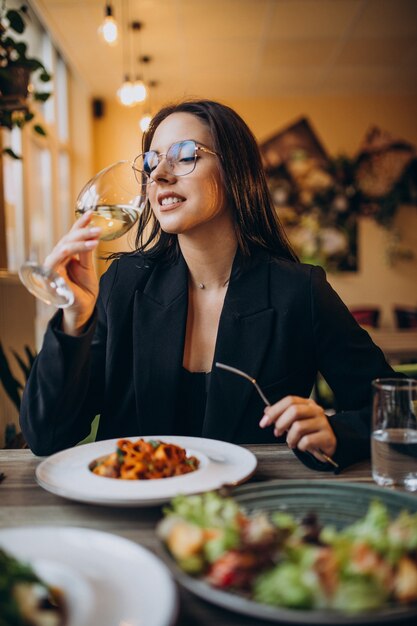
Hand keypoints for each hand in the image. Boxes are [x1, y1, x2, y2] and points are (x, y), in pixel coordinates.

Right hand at [43, 211, 100, 333]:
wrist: (84, 307)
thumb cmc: (84, 288)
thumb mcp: (88, 266)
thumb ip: (86, 251)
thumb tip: (91, 233)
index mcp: (64, 255)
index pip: (71, 236)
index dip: (80, 224)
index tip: (91, 213)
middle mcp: (56, 258)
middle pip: (67, 238)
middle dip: (83, 230)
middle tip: (98, 227)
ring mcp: (52, 265)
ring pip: (64, 245)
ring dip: (81, 238)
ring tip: (96, 235)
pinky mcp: (51, 274)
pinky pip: (60, 257)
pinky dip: (75, 249)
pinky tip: (89, 245)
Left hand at [259, 395, 336, 461]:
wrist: (330, 443)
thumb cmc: (310, 432)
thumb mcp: (295, 422)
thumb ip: (282, 415)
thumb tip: (267, 410)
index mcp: (307, 404)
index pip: (289, 400)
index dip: (274, 411)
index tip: (264, 422)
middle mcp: (316, 410)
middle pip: (294, 411)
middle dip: (281, 424)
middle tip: (277, 433)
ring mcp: (323, 423)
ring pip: (299, 427)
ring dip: (290, 438)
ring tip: (291, 442)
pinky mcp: (327, 437)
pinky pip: (307, 441)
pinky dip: (300, 446)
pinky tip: (301, 446)